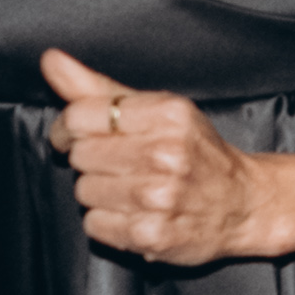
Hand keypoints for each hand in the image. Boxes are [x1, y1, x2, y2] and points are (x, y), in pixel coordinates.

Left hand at [37, 49, 283, 263]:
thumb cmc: (196, 152)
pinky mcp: (152, 234)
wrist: (244, 204)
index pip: (81, 116)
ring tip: (132, 191)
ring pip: (84, 192)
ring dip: (101, 193)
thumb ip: (99, 88)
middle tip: (122, 166)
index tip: (80, 135)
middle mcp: (167, 154)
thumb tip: (51, 60)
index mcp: (168, 114)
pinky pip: (95, 224)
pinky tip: (136, 213)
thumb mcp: (158, 109)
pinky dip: (109, 222)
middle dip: (94, 162)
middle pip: (81, 156)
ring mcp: (159, 197)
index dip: (70, 128)